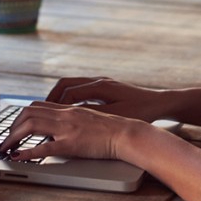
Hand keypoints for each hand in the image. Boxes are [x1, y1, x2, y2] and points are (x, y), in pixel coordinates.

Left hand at [0, 101, 139, 161]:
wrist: (128, 134)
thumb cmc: (114, 130)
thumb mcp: (90, 120)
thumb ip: (73, 121)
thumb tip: (59, 132)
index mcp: (70, 109)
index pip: (38, 105)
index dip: (22, 115)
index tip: (15, 127)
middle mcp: (65, 115)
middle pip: (28, 112)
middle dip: (12, 126)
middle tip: (6, 140)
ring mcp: (67, 128)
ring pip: (30, 125)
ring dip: (13, 137)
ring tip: (5, 148)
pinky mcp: (71, 144)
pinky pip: (43, 147)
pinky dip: (26, 152)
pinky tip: (18, 157)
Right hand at [46, 76, 166, 121]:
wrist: (161, 103)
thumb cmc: (142, 111)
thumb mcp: (117, 116)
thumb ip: (94, 116)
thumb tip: (72, 119)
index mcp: (100, 87)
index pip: (69, 92)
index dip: (54, 105)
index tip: (44, 116)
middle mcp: (99, 81)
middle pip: (65, 84)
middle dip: (51, 97)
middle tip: (39, 111)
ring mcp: (102, 83)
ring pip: (72, 85)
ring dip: (59, 97)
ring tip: (49, 112)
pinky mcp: (105, 88)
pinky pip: (80, 89)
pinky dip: (70, 98)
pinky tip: (68, 111)